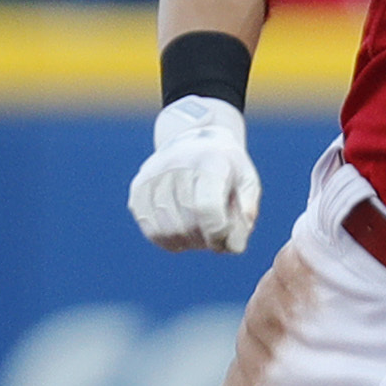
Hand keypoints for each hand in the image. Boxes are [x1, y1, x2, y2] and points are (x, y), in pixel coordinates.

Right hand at [129, 94, 261, 251]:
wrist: (193, 140)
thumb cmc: (225, 167)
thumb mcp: (247, 180)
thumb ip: (247, 212)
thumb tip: (234, 245)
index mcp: (210, 160)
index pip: (206, 207)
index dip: (218, 232)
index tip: (226, 235)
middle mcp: (177, 164)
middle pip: (188, 223)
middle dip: (206, 239)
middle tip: (216, 235)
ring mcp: (153, 176)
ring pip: (168, 231)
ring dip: (188, 242)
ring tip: (200, 232)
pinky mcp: (138, 189)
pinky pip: (151, 231)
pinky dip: (169, 241)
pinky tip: (182, 233)